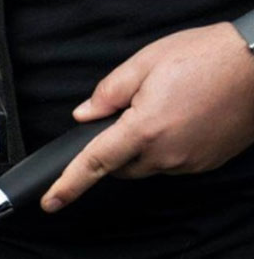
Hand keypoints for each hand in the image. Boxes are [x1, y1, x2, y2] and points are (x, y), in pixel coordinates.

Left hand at [42, 22, 253, 211]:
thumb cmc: (209, 56)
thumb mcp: (147, 62)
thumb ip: (108, 92)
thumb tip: (84, 115)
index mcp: (144, 129)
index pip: (94, 163)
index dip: (69, 185)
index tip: (50, 202)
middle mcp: (166, 154)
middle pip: (121, 165)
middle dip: (116, 145)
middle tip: (136, 109)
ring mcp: (190, 162)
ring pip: (148, 165)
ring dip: (144, 145)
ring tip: (168, 106)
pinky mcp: (208, 163)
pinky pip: (174, 162)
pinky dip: (169, 146)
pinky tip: (186, 117)